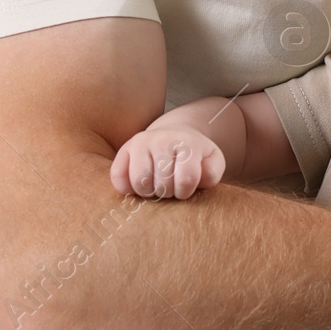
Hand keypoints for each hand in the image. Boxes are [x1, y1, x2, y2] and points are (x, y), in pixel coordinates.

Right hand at [109, 126, 224, 199]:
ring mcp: (141, 142)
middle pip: (162, 184)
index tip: (185, 188)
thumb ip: (211, 174)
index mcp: (188, 142)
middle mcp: (163, 139)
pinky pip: (118, 177)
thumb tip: (196, 180)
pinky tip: (140, 184)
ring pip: (139, 182)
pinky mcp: (124, 150)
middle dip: (168, 193)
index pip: (186, 179)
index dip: (186, 192)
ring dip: (149, 193)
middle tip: (170, 187)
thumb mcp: (212, 162)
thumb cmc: (195, 156)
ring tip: (156, 186)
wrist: (175, 136)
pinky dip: (127, 188)